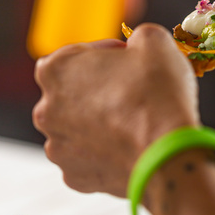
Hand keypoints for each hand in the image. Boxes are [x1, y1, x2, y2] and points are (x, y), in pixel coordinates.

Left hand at [32, 24, 199, 196]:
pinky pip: (90, 158)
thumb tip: (139, 46)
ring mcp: (58, 147)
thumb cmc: (157, 91)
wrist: (169, 152)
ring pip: (80, 128)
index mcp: (54, 70)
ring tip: (136, 121)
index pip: (79, 53)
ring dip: (103, 122)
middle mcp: (46, 110)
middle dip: (102, 90)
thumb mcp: (153, 40)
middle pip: (75, 93)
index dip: (109, 54)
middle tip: (135, 91)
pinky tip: (131, 147)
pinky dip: (107, 152)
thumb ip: (138, 36)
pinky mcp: (75, 178)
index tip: (132, 60)